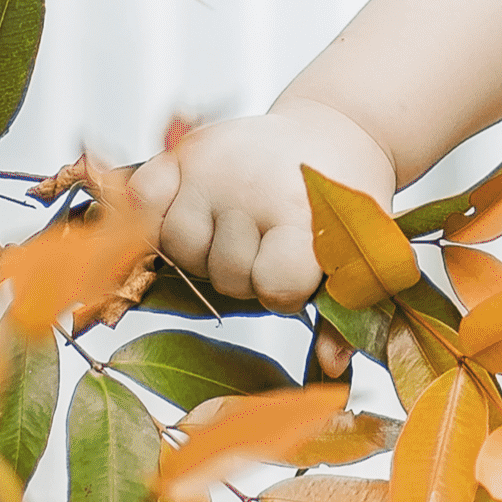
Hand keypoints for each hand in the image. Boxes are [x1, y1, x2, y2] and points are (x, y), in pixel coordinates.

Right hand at [126, 100, 394, 314]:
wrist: (339, 131)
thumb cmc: (345, 199)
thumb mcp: (358, 251)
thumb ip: (341, 314)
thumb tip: (329, 369)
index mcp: (302, 217)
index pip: (272, 288)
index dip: (283, 291)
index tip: (297, 271)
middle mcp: (251, 190)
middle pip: (223, 273)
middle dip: (244, 273)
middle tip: (267, 244)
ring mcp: (214, 169)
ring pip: (176, 244)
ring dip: (201, 248)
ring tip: (235, 228)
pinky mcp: (187, 148)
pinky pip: (143, 195)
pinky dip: (155, 210)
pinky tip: (192, 207)